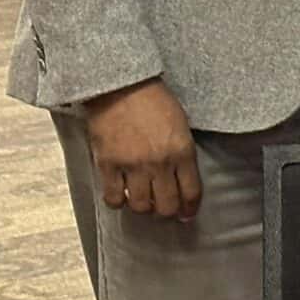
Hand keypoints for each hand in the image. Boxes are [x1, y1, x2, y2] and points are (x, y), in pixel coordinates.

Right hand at [83, 78, 201, 221]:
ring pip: (141, 206)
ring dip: (143, 208)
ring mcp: (133, 165)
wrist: (121, 85)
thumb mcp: (181, 124)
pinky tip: (121, 195)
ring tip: (142, 200)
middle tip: (163, 208)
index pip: (191, 192)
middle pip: (167, 205)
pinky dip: (118, 201)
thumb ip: (183, 153)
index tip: (186, 214)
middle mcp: (160, 163)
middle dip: (167, 212)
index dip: (189, 209)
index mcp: (182, 151)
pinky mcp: (108, 164)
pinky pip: (114, 197)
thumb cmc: (154, 100)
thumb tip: (183, 179)